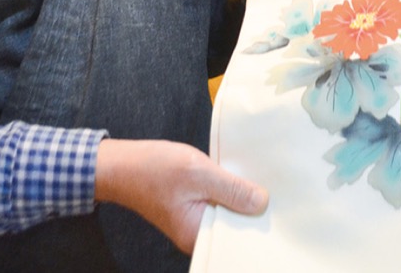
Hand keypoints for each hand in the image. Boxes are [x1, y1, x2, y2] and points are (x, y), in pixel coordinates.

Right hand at [95, 138, 267, 253]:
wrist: (119, 164)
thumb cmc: (152, 168)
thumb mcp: (197, 172)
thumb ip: (231, 188)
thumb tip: (262, 202)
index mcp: (197, 235)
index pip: (239, 235)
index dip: (260, 218)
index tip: (281, 203)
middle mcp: (197, 235)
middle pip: (236, 225)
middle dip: (252, 206)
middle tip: (276, 186)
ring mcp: (194, 222)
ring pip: (227, 212)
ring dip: (239, 196)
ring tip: (260, 179)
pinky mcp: (192, 209)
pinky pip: (217, 204)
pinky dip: (226, 191)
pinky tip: (238, 177)